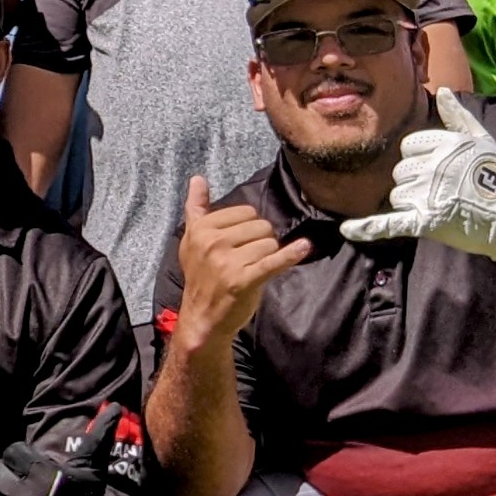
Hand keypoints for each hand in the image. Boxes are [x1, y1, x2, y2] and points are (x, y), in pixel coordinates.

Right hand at [170, 176, 310, 340]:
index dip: (248, 227)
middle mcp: (213, 242)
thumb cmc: (201, 276)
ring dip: (269, 256)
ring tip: (253, 269)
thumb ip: (196, 208)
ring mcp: (228, 262)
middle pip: (260, 225)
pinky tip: (303, 248)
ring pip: (270, 243)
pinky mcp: (244, 280)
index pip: (245, 211)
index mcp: (201, 229)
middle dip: (261, 240)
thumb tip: (197, 177)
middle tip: (247, 259)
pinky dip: (291, 254)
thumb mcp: (192, 240)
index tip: (239, 243)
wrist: (202, 317)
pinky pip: (274, 261)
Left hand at [338, 91, 495, 260]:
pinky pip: (389, 222)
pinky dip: (367, 228)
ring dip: (412, 202)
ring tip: (440, 206)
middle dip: (415, 181)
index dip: (421, 158)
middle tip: (443, 191)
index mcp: (443, 144)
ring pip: (398, 195)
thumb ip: (457, 115)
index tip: (441, 168)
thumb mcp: (481, 139)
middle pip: (400, 171)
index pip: (408, 147)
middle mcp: (433, 166)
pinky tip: (347, 229)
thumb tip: (442, 92)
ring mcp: (428, 194)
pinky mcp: (426, 221)